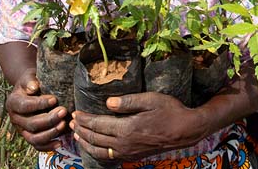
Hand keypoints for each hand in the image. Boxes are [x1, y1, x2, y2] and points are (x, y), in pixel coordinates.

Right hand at [5, 68, 68, 151]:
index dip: (39, 104)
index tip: (54, 99)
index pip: (24, 106)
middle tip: (63, 111)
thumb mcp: (29, 77)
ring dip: (50, 133)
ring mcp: (22, 129)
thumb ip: (30, 81)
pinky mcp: (29, 136)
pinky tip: (60, 142)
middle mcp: (15, 119)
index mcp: (13, 103)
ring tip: (63, 124)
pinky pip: (37, 146)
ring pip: (33, 138)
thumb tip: (34, 87)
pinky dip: (48, 146)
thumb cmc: (32, 82)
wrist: (30, 89)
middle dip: (49, 119)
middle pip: (31, 124)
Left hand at [71, 92, 206, 161]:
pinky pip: (109, 157)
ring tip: (78, 134)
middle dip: (81, 129)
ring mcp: (128, 152)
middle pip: (95, 138)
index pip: (97, 125)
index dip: (84, 119)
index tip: (75, 113)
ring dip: (86, 143)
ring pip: (99, 151)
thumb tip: (107, 103)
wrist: (185, 130)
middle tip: (71, 121)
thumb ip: (128, 101)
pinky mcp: (133, 156)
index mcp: (126, 128)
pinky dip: (97, 152)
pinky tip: (95, 147)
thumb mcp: (150, 99)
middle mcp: (124, 143)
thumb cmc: (170, 111)